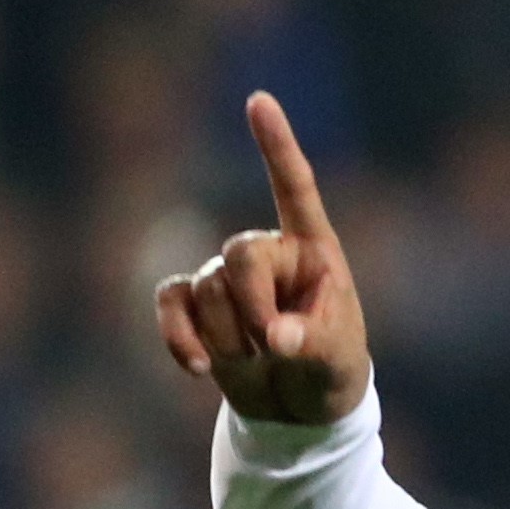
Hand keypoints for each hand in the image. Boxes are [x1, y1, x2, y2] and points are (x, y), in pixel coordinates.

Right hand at [156, 91, 372, 424]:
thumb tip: (275, 339)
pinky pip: (172, 304)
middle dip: (251, 306)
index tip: (258, 100)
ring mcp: (226, 276)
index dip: (276, 146)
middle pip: (239, 253)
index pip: (293, 188)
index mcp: (313, 248)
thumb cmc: (331, 367)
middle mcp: (267, 252)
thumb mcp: (337, 357)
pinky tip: (198, 368)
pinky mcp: (196, 304)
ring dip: (230, 338)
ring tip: (258, 360)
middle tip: (273, 347)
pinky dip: (179, 337)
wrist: (300, 407)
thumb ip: (311, 342)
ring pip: (208, 290)